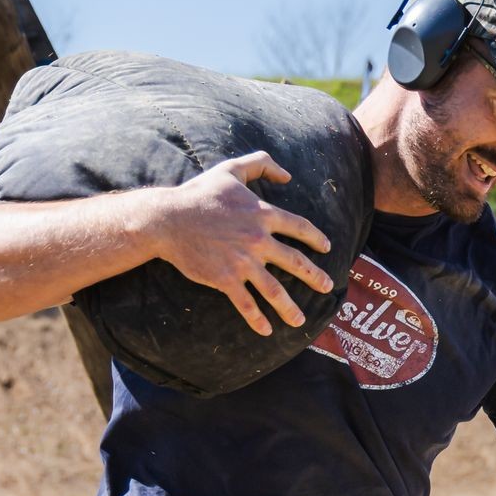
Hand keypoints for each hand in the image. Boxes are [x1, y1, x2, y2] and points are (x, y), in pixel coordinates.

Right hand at [145, 152, 335, 336]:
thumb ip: (261, 164)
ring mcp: (242, 262)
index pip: (300, 227)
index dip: (316, 238)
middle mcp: (258, 240)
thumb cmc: (199, 193)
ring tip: (300, 320)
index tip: (326, 248)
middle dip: (314, 276)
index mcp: (262, 214)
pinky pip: (246, 304)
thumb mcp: (231, 169)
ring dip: (290, 308)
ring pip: (274, 290)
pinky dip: (257, 319)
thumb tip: (287, 175)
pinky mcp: (225, 279)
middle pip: (296, 262)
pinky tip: (266, 330)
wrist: (168, 219)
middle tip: (327, 287)